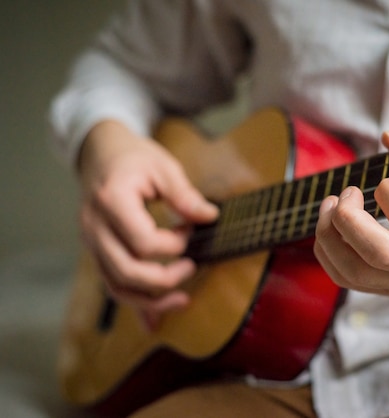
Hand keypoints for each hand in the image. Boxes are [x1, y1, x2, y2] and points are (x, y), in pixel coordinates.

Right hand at [77, 120, 218, 328]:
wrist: (100, 153)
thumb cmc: (133, 158)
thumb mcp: (163, 166)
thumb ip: (184, 194)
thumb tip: (209, 218)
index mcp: (111, 201)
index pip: (142, 242)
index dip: (173, 245)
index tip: (191, 233)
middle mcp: (95, 227)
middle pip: (125, 271)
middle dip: (163, 279)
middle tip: (192, 267)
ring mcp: (92, 242)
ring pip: (116, 286)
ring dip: (149, 301)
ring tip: (182, 301)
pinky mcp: (98, 252)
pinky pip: (113, 285)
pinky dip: (135, 303)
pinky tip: (156, 319)